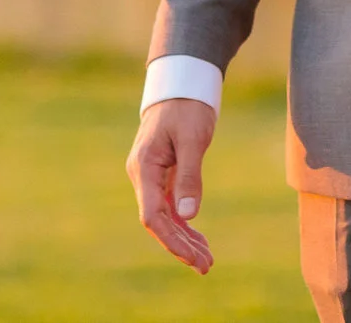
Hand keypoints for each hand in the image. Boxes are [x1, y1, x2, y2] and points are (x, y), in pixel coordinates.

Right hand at [126, 97, 216, 272]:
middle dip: (180, 246)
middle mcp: (143, 176)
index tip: (193, 257)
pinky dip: (185, 224)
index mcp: (144, 167)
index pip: (152, 215)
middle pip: (158, 221)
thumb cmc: (186, 107)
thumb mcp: (192, 139)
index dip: (171, 240)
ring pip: (165, 217)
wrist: (181, 84)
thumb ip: (189, 176)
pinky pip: (171, 207)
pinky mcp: (162, 175)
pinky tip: (199, 240)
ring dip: (184, 239)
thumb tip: (188, 216)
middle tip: (206, 266)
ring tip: (207, 261)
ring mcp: (151, 177)